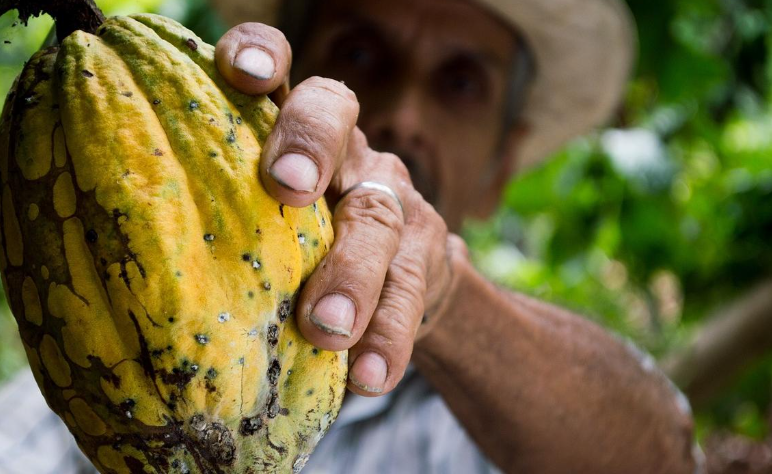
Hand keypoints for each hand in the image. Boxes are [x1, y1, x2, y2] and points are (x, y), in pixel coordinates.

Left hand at [216, 23, 463, 395]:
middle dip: (310, 145)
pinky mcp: (426, 255)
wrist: (402, 282)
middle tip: (285, 187)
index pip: (281, 68)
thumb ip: (221, 215)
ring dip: (352, 273)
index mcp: (295, 131)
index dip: (262, 54)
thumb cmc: (304, 249)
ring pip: (378, 217)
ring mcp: (392, 199)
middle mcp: (347, 150)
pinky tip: (369, 377)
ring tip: (326, 328)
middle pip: (336, 116)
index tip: (238, 72)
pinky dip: (388, 336)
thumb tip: (111, 256)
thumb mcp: (266, 221)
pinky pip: (410, 293)